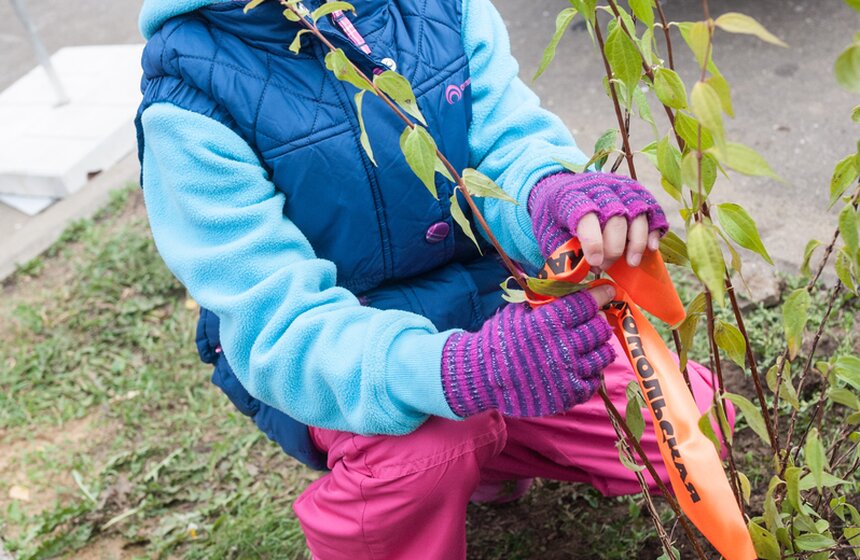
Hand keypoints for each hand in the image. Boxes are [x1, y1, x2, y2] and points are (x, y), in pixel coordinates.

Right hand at [441, 285, 615, 417]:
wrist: (481, 378)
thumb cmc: (497, 342)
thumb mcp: (514, 313)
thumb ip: (540, 304)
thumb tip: (562, 291)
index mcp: (548, 323)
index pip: (585, 305)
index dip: (600, 296)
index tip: (608, 291)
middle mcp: (562, 347)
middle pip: (598, 329)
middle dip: (600, 321)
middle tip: (598, 320)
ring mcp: (568, 373)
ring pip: (602, 355)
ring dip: (601, 346)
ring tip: (595, 343)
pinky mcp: (568, 394)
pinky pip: (594, 381)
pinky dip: (593, 371)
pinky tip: (586, 366)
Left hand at [529, 171, 668, 270]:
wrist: (560, 191)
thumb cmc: (554, 220)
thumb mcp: (549, 235)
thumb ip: (563, 253)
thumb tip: (581, 273)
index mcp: (572, 197)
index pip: (586, 216)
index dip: (593, 242)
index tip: (595, 263)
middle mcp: (599, 188)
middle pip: (616, 217)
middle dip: (613, 247)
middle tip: (604, 267)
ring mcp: (620, 188)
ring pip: (637, 213)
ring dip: (637, 241)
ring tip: (631, 263)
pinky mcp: (636, 193)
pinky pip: (652, 210)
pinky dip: (654, 229)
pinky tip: (650, 248)